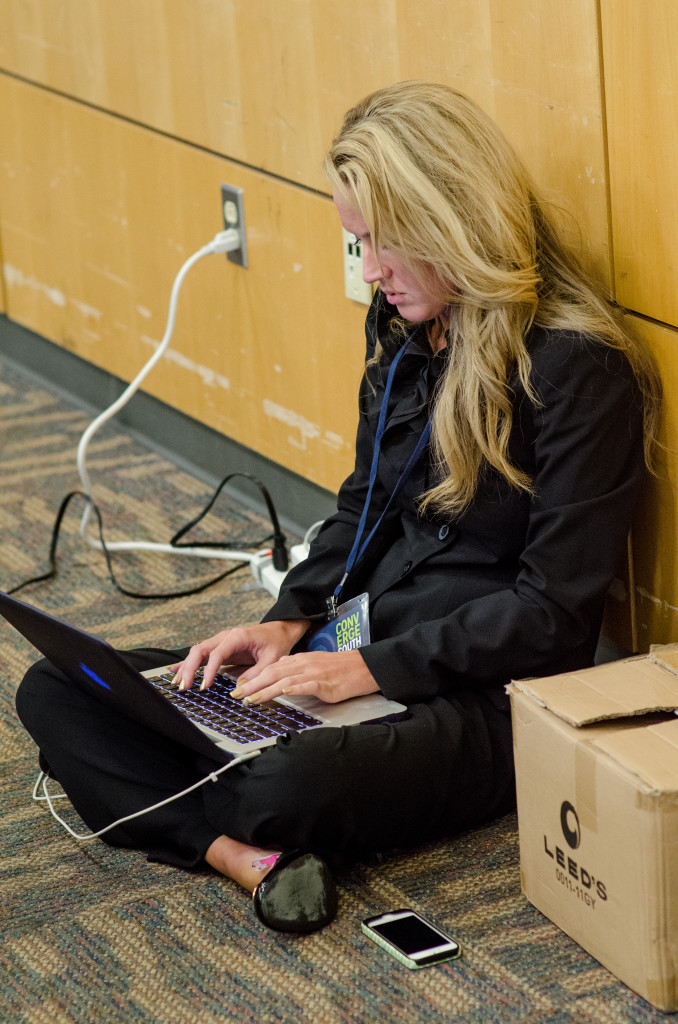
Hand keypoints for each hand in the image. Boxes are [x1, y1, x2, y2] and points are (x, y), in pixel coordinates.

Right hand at [170, 619, 309, 690]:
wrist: (279, 631)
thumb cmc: (276, 642)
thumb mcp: (272, 659)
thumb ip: (257, 673)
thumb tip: (239, 689)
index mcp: (237, 636)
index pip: (217, 653)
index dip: (210, 670)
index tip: (205, 686)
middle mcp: (225, 637)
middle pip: (201, 650)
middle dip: (190, 668)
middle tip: (185, 686)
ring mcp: (221, 642)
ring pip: (198, 653)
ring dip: (187, 667)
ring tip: (178, 683)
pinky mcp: (221, 649)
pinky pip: (202, 656)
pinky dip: (189, 664)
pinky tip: (176, 670)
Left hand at [232, 648, 378, 704]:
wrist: (362, 667)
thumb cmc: (339, 668)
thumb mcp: (314, 664)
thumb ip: (296, 666)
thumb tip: (279, 669)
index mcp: (300, 660)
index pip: (271, 668)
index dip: (253, 678)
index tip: (239, 688)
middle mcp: (303, 664)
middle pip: (272, 673)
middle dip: (252, 685)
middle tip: (237, 695)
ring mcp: (313, 673)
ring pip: (284, 679)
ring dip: (265, 690)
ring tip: (251, 699)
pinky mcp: (324, 683)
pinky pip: (306, 685)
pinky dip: (293, 688)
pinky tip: (283, 692)